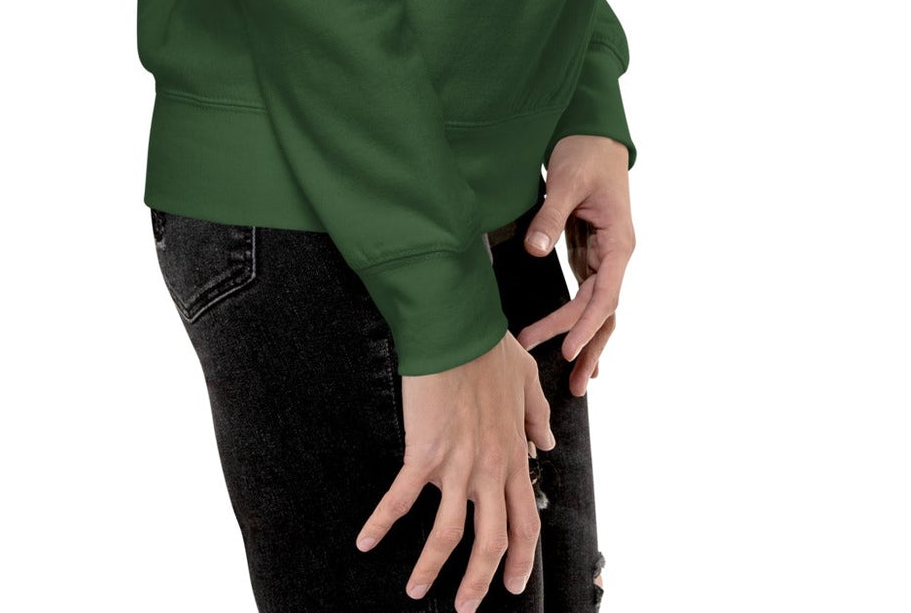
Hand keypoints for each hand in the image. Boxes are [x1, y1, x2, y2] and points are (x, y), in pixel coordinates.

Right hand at [355, 331, 553, 608]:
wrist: (456, 326)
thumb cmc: (489, 347)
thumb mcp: (527, 381)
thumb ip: (536, 417)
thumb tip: (545, 444)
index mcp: (513, 455)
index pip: (524, 522)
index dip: (521, 558)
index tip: (514, 583)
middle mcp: (489, 468)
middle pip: (490, 542)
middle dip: (478, 581)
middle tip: (466, 607)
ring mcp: (457, 464)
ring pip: (448, 534)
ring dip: (431, 568)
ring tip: (416, 590)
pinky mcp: (423, 452)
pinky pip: (400, 498)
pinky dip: (381, 523)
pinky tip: (365, 541)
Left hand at [513, 134, 633, 396]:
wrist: (594, 133)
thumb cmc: (585, 153)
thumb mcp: (566, 182)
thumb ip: (551, 217)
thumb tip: (533, 250)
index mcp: (620, 243)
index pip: (605, 295)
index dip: (586, 324)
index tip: (567, 349)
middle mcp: (616, 255)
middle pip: (605, 312)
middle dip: (590, 348)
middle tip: (573, 385)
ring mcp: (604, 256)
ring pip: (598, 309)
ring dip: (587, 341)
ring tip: (574, 381)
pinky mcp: (589, 252)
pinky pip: (587, 295)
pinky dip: (580, 320)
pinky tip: (572, 345)